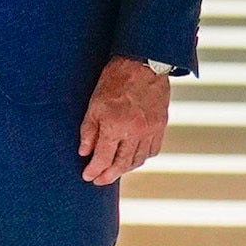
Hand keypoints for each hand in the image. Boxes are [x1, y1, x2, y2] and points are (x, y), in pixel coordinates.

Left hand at [78, 57, 172, 186]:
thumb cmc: (114, 80)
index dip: (94, 170)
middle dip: (108, 176)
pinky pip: (153, 150)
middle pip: (122, 164)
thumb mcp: (94, 103)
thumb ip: (89, 130)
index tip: (87, 176)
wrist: (143, 64)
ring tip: (113, 171)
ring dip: (125, 169)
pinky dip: (142, 158)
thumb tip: (84, 152)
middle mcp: (135, 131)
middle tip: (98, 180)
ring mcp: (151, 130)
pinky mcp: (161, 126)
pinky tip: (133, 159)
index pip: (103, 158)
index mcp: (115, 125)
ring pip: (138, 160)